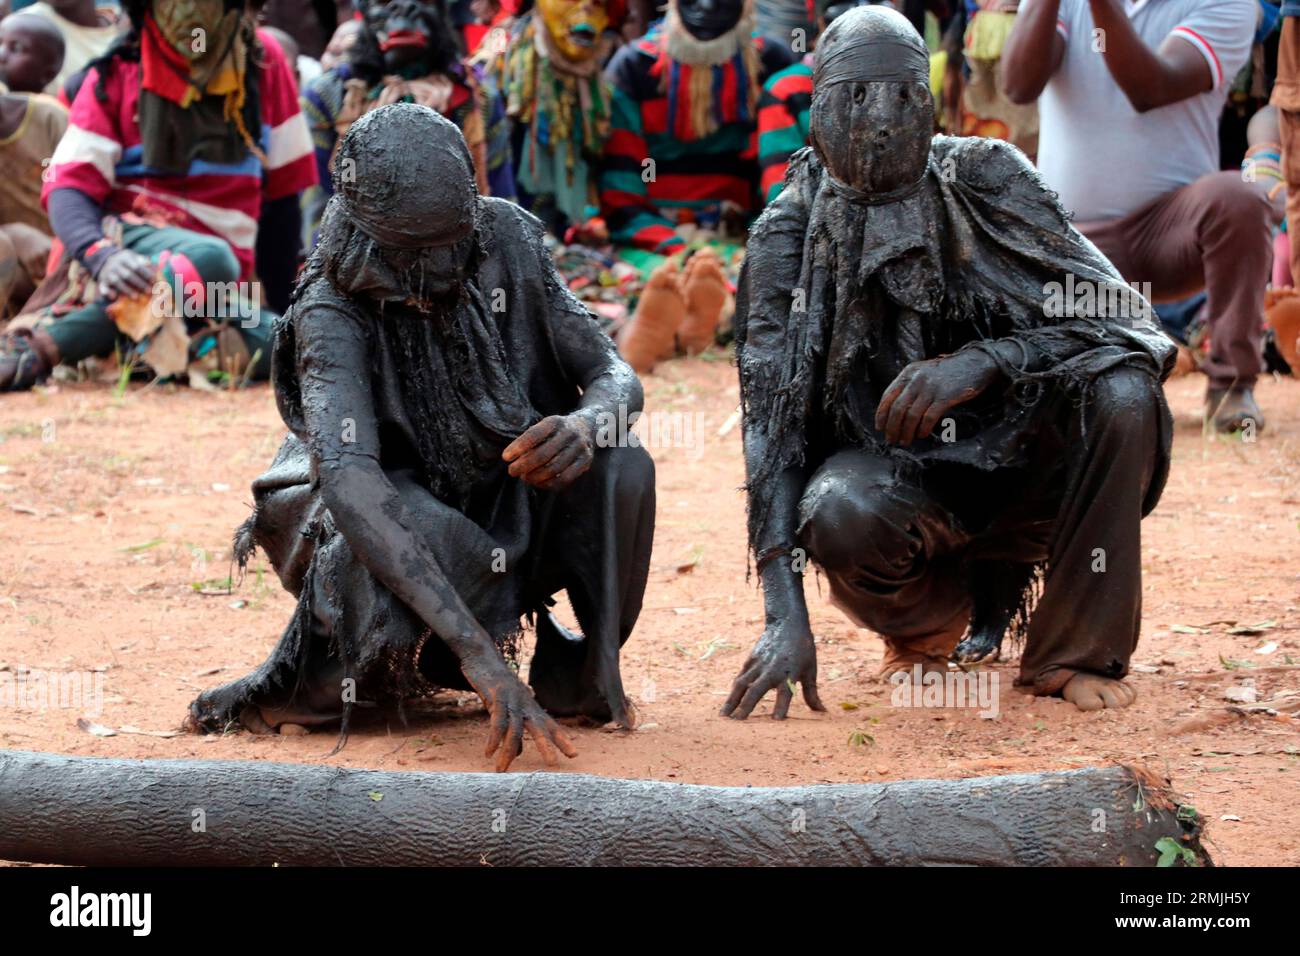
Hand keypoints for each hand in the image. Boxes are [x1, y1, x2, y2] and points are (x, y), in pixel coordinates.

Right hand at [95, 248, 155, 300]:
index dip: (145, 274)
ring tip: (136, 297)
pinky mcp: (102, 281)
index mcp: (124, 258)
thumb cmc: (125, 261)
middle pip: (128, 275)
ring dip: (126, 290)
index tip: (154, 280)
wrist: (104, 259)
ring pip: (117, 282)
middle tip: (149, 291)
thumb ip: (141, 260)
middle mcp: (115, 265)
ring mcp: (107, 273)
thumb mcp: (132, 256)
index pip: (136, 266)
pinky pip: (103, 287)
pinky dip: (106, 292)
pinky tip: (113, 297)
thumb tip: (150, 263)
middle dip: (139, 283)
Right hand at [465, 662, 577, 771]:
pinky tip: (488, 752)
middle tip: (552, 763)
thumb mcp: (507, 708)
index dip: (562, 740)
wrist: (482, 656)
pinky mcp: (495, 696)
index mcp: (530, 707)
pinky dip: (493, 738)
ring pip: (514, 729)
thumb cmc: (496, 685)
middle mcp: (525, 704)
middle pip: (539, 727)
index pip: (550, 726)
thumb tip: (520, 753)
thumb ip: (515, 730)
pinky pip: (496, 721)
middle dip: (546, 746)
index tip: (574, 756)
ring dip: (507, 751)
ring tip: (501, 770)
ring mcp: (511, 699)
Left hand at [502, 413, 594, 490]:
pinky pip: (565, 478)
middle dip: (524, 466)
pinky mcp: (585, 461)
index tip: (505, 457)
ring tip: (524, 477)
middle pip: (543, 455)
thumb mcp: (544, 426)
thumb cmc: (556, 431)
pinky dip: (549, 484)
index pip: (534, 435)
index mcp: (555, 422)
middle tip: (511, 471)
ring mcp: (579, 448)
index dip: (518, 447)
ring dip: (535, 477)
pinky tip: (538, 483)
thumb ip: (530, 440)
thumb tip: (511, 458)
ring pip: (554, 469)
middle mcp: (569, 433)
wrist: (587, 427)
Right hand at [721, 615, 824, 719]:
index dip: (781, 706)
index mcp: (790, 673)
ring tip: (724, 716)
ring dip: (733, 700)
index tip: (776, 720)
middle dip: (747, 705)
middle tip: (738, 721)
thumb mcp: (810, 670)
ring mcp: (759, 664)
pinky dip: (734, 690)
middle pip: (757, 689)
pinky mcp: (751, 660)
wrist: (787, 624)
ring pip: (743, 684)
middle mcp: (772, 669)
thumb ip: (812, 693)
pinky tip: (728, 702)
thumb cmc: (803, 649)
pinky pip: (741, 677)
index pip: (786, 692)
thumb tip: (822, 711)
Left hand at [875, 350, 999, 445]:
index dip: (881, 414)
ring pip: (911, 415)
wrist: (976, 363)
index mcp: (908, 372)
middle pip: (897, 408)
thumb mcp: (924, 372)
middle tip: (891, 439)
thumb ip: (910, 386)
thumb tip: (896, 412)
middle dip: (892, 427)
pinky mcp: (945, 396)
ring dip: (906, 432)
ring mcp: (931, 387)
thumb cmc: (948, 372)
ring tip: (905, 441)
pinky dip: (923, 429)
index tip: (880, 427)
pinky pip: (928, 417)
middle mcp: (917, 379)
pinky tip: (921, 435)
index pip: (888, 396)